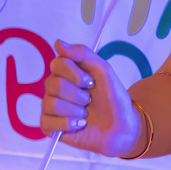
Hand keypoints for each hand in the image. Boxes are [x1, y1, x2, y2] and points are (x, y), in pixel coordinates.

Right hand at [40, 41, 144, 155]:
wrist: (122, 126)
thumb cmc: (112, 97)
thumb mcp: (104, 71)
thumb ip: (83, 54)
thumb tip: (58, 43)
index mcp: (65, 72)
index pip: (57, 64)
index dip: (76, 74)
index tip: (92, 82)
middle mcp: (54, 88)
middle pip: (54, 84)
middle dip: (79, 95)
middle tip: (90, 100)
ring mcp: (50, 107)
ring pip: (51, 104)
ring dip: (76, 111)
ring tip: (86, 114)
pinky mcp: (49, 126)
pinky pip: (48, 122)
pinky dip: (69, 124)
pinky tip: (80, 125)